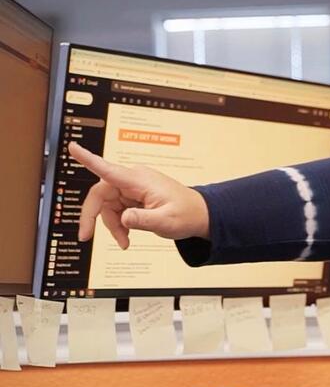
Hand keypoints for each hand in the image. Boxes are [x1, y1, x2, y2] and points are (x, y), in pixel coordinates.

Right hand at [68, 141, 210, 248]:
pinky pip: (115, 210)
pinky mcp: (132, 196)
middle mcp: (133, 180)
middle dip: (93, 216)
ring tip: (124, 240)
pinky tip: (126, 236)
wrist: (199, 215)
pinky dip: (118, 224)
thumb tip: (124, 219)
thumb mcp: (167, 221)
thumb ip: (144, 220)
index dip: (87, 159)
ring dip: (111, 225)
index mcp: (139, 180)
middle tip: (86, 237)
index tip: (72, 146)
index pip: (108, 169)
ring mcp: (132, 188)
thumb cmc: (186, 214)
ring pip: (106, 205)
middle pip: (100, 194)